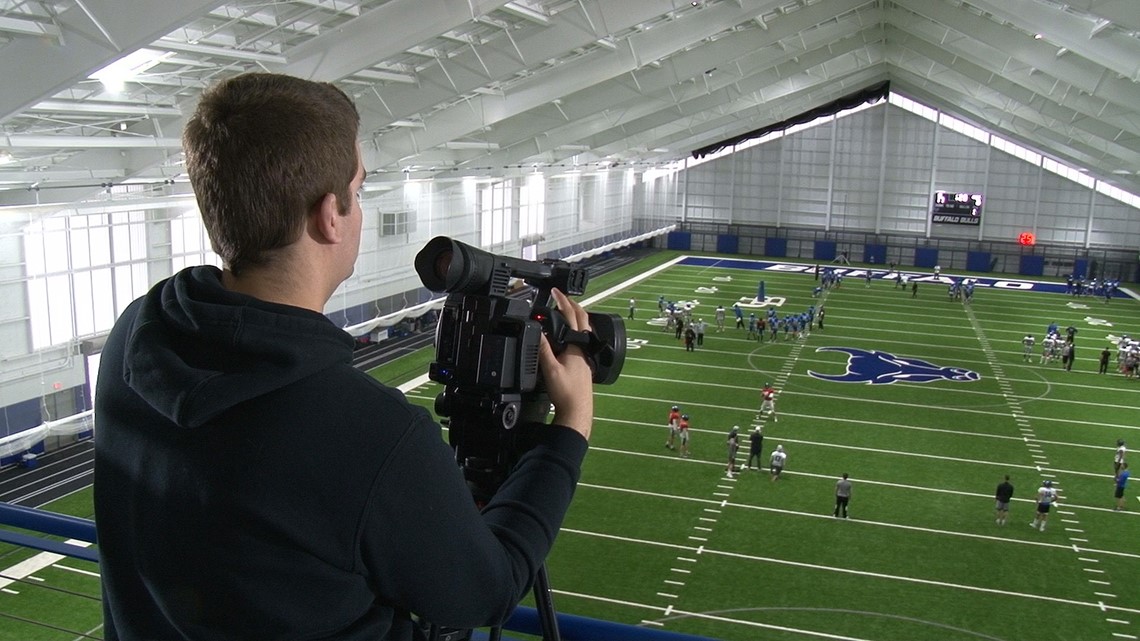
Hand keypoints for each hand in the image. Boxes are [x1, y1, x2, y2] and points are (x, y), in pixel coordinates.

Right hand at [537, 288, 594, 439]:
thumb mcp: (550, 369)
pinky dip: (575, 330)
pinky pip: (581, 339)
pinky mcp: (584, 364)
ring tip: (564, 312)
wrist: (577, 410)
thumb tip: (537, 331)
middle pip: (582, 319)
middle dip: (572, 305)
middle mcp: (584, 348)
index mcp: (577, 346)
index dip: (563, 301)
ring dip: (575, 317)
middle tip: (561, 296)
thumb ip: (542, 349)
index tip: (555, 291)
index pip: (572, 316)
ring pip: (584, 329)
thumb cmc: (566, 393)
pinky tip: (567, 337)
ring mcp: (586, 356)